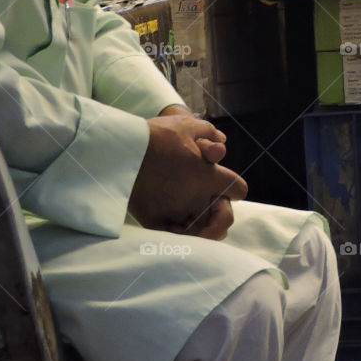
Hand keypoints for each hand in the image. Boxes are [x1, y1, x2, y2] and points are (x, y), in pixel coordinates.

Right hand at [129, 110, 244, 238]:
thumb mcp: (186, 124)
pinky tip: (175, 224)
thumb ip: (208, 133)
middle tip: (214, 209)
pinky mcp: (155, 222)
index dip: (235, 188)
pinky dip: (178, 233)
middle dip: (221, 214)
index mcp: (208, 177)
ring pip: (200, 230)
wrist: (122, 149)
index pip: (238, 189)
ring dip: (201, 225)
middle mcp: (196, 198)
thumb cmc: (156, 134)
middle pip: (223, 218)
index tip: (228, 188)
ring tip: (194, 216)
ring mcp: (176, 212)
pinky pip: (174, 236)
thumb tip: (220, 139)